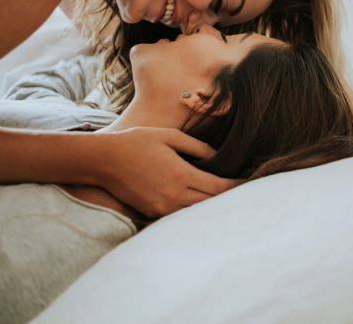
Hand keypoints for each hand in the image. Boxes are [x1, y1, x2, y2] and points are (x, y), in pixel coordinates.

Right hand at [94, 127, 242, 217]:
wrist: (103, 160)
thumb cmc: (137, 142)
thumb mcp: (170, 136)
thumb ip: (197, 147)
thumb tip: (217, 158)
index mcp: (181, 174)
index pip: (218, 188)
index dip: (236, 187)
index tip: (249, 183)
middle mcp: (173, 195)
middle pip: (210, 204)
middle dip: (227, 199)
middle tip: (243, 193)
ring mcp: (162, 207)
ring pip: (195, 213)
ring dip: (210, 206)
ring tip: (224, 198)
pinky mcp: (151, 212)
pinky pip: (179, 215)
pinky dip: (191, 210)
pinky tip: (198, 201)